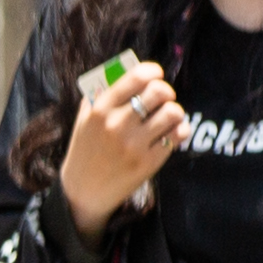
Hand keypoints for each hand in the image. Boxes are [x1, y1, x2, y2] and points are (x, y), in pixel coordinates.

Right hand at [59, 64, 189, 230]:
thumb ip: (100, 94)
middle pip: (159, 92)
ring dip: (174, 111)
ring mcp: (134, 145)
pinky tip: (172, 132)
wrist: (83, 193)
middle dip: (166, 91)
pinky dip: (180, 130)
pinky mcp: (148, 163)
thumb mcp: (84, 120)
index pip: (136, 77)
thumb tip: (126, 70)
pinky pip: (177, 136)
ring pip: (172, 113)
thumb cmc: (85, 150)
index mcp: (100, 110)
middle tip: (164, 98)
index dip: (152, 71)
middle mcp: (117, 125)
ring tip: (168, 116)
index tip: (156, 75)